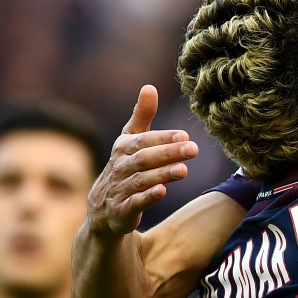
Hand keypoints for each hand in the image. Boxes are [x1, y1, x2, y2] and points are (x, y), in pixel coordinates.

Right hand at [87, 85, 198, 236]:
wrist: (104, 209)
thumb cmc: (124, 168)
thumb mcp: (130, 141)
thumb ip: (141, 116)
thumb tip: (149, 87)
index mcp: (123, 148)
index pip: (144, 140)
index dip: (163, 137)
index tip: (185, 134)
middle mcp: (120, 166)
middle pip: (145, 158)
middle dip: (168, 153)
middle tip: (193, 149)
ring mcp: (120, 189)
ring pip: (142, 180)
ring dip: (162, 174)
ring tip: (184, 170)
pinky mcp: (122, 210)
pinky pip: (135, 202)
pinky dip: (147, 197)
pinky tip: (163, 191)